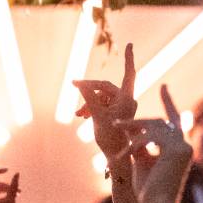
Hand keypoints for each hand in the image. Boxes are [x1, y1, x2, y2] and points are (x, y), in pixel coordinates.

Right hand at [75, 43, 138, 159]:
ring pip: (101, 97)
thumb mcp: (97, 116)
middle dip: (89, 91)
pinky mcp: (116, 113)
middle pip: (105, 87)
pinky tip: (82, 116)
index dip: (128, 59)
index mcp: (127, 99)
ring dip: (88, 103)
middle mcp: (126, 100)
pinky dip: (92, 108)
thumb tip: (79, 83)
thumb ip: (89, 98)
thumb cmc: (111, 138)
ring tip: (78, 114)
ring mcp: (122, 107)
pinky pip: (102, 104)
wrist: (117, 157)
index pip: (128, 74)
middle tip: (73, 85)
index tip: (129, 44)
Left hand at [115, 85, 193, 202]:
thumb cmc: (149, 190)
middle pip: (159, 122)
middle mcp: (185, 146)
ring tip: (115, 132)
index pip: (174, 120)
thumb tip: (130, 127)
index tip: (164, 86)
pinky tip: (125, 154)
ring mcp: (184, 147)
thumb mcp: (141, 161)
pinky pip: (151, 137)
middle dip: (137, 121)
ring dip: (132, 128)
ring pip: (154, 126)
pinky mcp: (178, 150)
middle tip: (116, 123)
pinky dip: (135, 143)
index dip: (168, 102)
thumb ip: (139, 143)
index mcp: (179, 149)